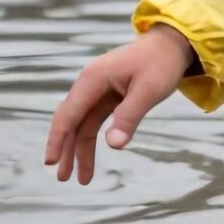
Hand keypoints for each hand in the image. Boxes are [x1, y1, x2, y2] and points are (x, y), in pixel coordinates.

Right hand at [45, 25, 197, 183]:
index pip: (69, 113)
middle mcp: (90, 84)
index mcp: (93, 78)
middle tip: (63, 178)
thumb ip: (129, 116)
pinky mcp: (108, 97)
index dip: (58, 138)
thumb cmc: (161, 63)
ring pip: (82, 125)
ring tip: (80, 179)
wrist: (172, 44)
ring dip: (79, 150)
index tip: (51, 162)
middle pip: (71, 121)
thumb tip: (114, 145)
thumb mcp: (149, 90)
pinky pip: (93, 122)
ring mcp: (97, 91)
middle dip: (65, 149)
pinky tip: (89, 159)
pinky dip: (91, 140)